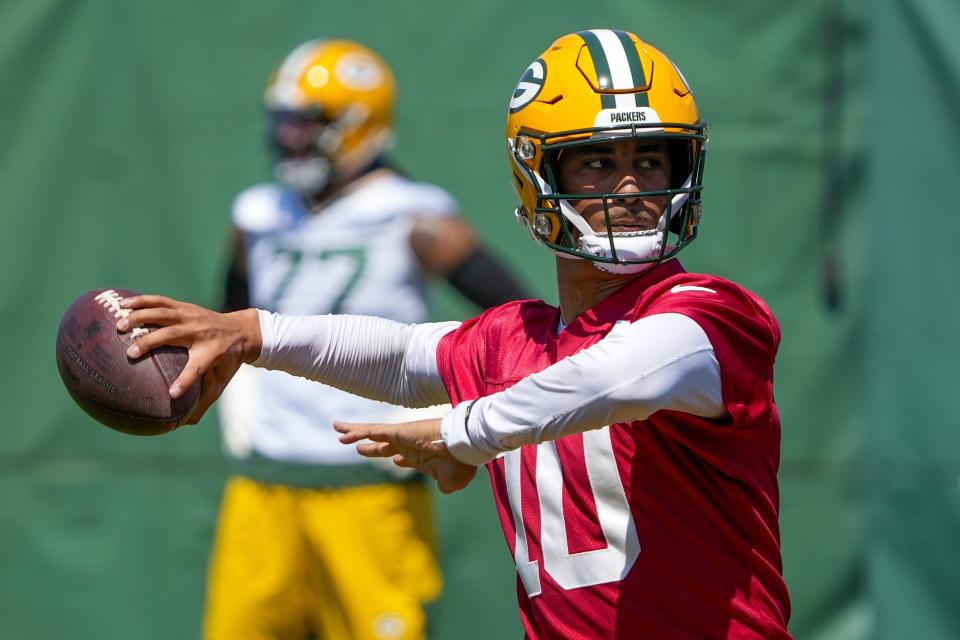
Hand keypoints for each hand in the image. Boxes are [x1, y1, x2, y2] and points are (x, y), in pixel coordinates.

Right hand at [116, 295, 261, 423]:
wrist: (242, 330)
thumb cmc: (227, 361)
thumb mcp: (221, 381)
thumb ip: (204, 401)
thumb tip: (185, 423)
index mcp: (210, 354)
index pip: (197, 369)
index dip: (185, 382)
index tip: (171, 394)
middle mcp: (200, 333)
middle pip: (172, 336)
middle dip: (151, 343)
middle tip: (130, 354)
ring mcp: (191, 317)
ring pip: (163, 313)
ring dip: (140, 317)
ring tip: (119, 326)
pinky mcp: (184, 307)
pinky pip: (160, 301)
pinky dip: (141, 301)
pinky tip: (122, 304)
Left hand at [335, 418, 477, 493]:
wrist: (462, 447)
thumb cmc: (460, 463)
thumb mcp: (452, 480)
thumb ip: (446, 484)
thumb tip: (446, 488)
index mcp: (420, 456)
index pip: (403, 456)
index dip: (395, 457)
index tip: (394, 460)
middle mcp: (409, 445)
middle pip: (383, 445)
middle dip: (370, 446)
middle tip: (358, 448)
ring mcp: (402, 437)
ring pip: (372, 433)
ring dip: (355, 433)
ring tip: (339, 430)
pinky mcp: (397, 431)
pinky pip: (372, 431)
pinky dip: (356, 433)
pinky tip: (342, 435)